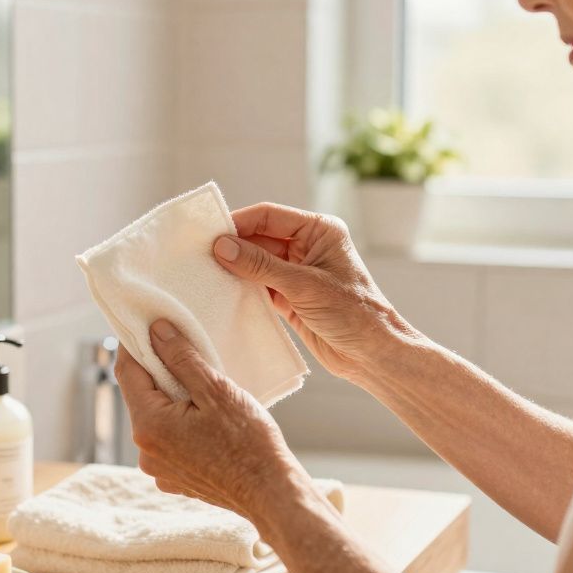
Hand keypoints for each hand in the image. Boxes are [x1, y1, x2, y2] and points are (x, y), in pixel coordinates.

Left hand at [115, 318, 306, 520]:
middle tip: (185, 352)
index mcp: (149, 426)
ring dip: (173, 400)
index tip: (147, 325)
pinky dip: (182, 426)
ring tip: (204, 391)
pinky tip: (208, 422)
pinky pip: (170, 442)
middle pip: (142, 397)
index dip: (136, 346)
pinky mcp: (175, 479)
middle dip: (160, 373)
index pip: (128, 373)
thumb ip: (180, 358)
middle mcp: (145, 451)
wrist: (271, 493)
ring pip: (158, 419)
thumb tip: (155, 331)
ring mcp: (159, 469)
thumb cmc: (248, 442)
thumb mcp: (216, 389)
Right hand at [213, 203, 415, 380]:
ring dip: (235, 269)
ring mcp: (297, 273)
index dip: (239, 223)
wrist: (372, 355)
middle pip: (259, 239)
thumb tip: (222, 247)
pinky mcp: (290, 298)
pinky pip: (259, 286)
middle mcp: (307, 247)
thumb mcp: (303, 285)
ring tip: (204, 273)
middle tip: (199, 256)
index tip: (209, 234)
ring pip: (256, 263)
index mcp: (319, 231)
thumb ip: (260, 265)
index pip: (270, 217)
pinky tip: (221, 292)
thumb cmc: (352, 313)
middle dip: (233, 247)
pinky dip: (242, 289)